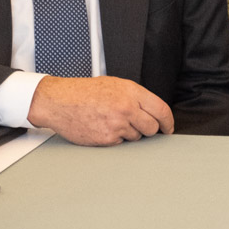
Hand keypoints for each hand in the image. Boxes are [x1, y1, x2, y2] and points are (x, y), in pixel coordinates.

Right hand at [27, 75, 174, 145]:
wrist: (60, 101)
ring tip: (112, 121)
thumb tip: (152, 110)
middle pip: (152, 127)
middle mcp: (127, 108)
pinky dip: (115, 138)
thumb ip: (135, 97)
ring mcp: (117, 125)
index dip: (168, 122)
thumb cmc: (85, 92)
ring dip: (130, 133)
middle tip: (139, 126)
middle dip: (150, 129)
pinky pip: (120, 143)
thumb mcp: (115, 85)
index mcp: (132, 92)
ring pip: (136, 137)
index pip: (161, 110)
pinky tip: (103, 127)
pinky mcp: (107, 139)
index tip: (168, 128)